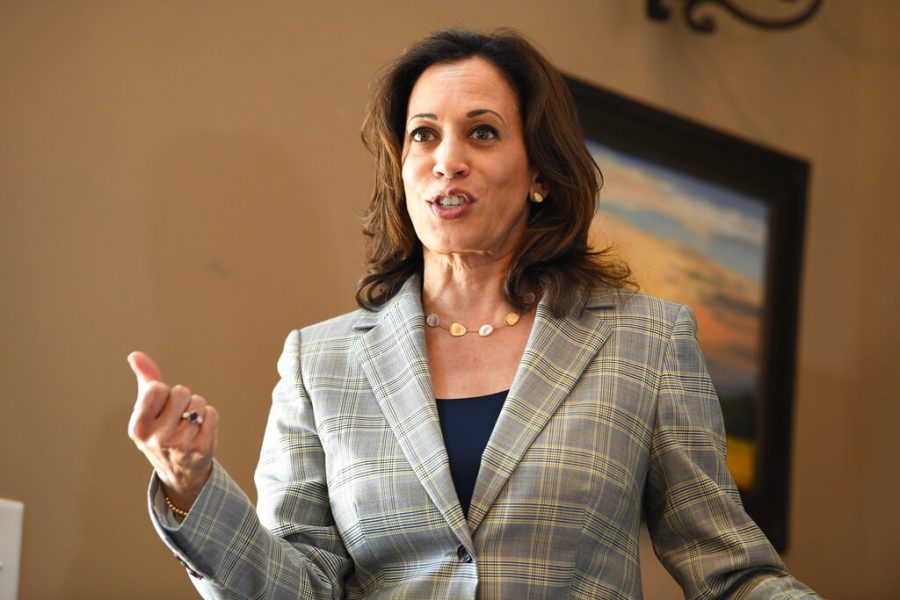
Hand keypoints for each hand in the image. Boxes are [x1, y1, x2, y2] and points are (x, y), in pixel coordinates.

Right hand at [127, 351, 218, 510]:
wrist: (180, 471)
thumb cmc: (162, 431)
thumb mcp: (148, 410)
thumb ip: (145, 380)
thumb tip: (135, 355)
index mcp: (138, 428)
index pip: (156, 388)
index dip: (163, 392)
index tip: (161, 406)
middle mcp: (157, 438)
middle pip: (181, 392)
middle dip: (183, 399)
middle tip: (177, 416)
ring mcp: (180, 445)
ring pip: (198, 402)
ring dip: (197, 408)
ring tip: (189, 424)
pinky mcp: (202, 448)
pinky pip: (212, 414)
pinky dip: (209, 418)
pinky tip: (200, 431)